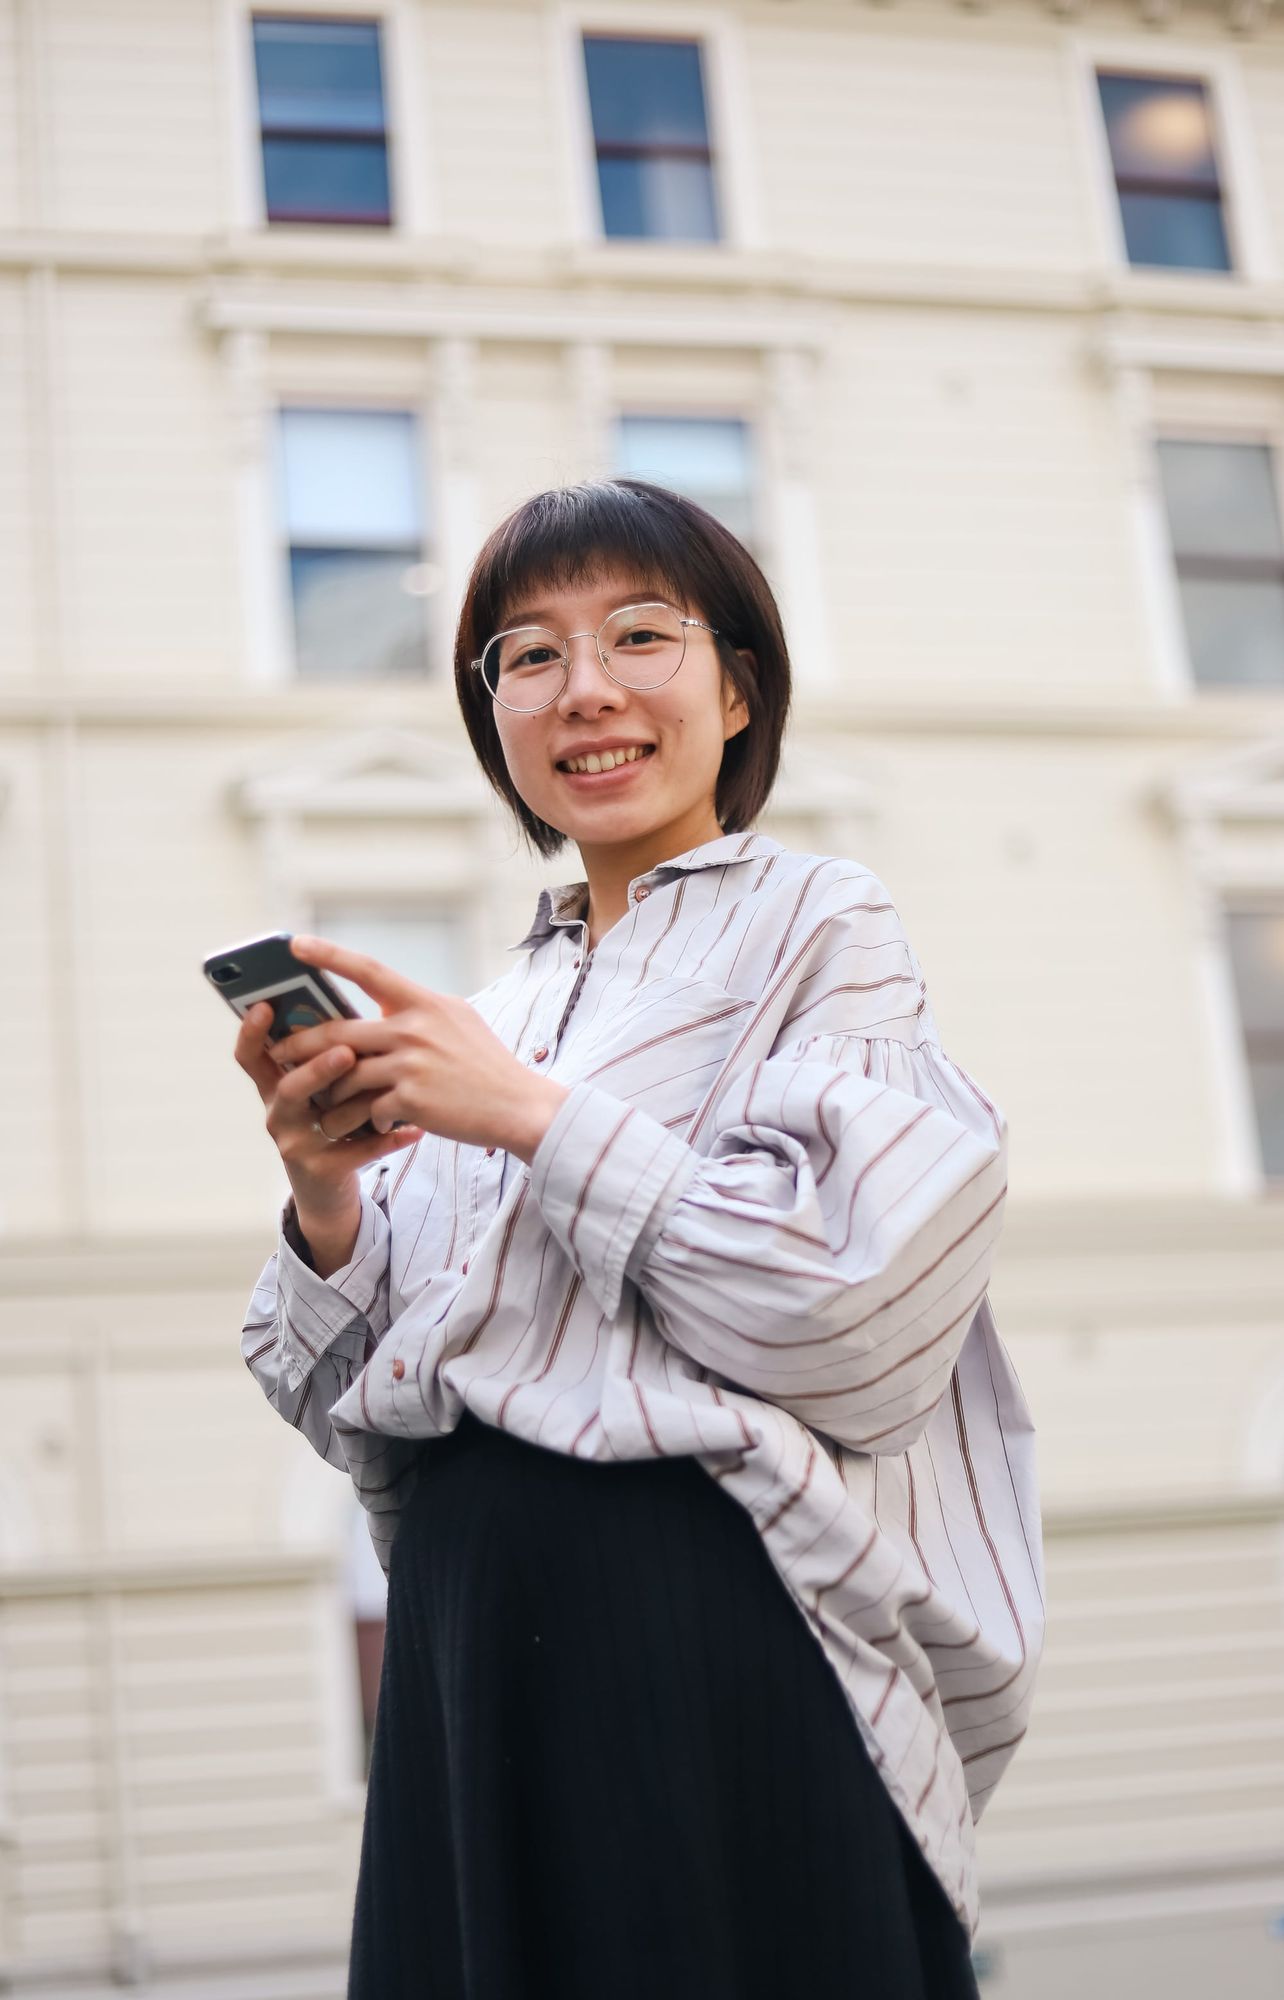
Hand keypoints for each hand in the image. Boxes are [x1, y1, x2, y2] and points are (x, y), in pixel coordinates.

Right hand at [233, 998, 424, 1225]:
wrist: (328, 1186)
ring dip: (359, 1103)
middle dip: (317, 1069)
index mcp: (274, 1085)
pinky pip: (358, 1152)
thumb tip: (351, 1004)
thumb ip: (325, 1052)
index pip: (251, 1057)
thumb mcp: (320, 1088)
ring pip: (325, 1120)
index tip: (264, 1005)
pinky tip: (414, 1131)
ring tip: (388, 1088)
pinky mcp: (322, 1170)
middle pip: (290, 1087)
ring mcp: (297, 1144)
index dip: (251, 1033)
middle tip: (346, 1051)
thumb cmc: (331, 1119)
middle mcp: (278, 1113)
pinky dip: (388, 1140)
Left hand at [277, 936, 570, 1163]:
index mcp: (422, 1002)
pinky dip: (365, 1120)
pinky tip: (373, 1126)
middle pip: (337, 1033)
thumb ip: (417, 1010)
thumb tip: (379, 1000)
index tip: (294, 944)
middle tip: (279, 1051)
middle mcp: (413, 1028)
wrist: (518, 1106)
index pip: (367, 969)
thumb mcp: (456, 1020)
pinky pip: (367, 1109)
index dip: (329, 955)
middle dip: (299, 1044)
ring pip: (344, 1077)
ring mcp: (411, 1064)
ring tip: (323, 1107)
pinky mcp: (411, 1099)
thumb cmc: (484, 1065)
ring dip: (329, 1095)